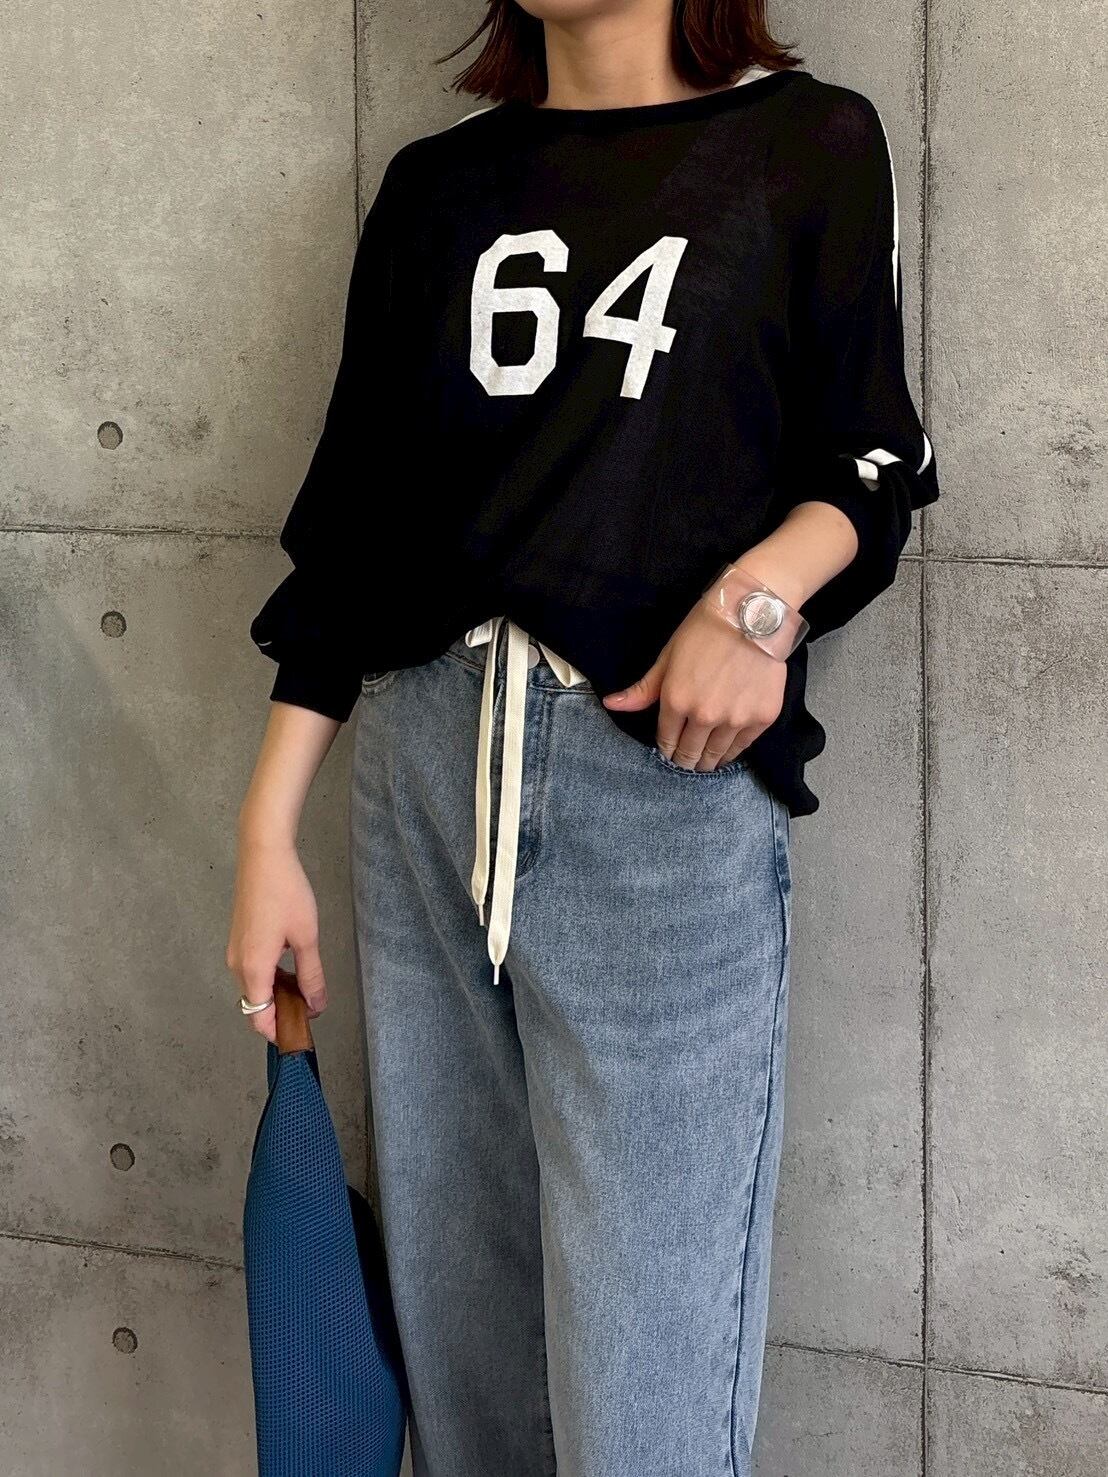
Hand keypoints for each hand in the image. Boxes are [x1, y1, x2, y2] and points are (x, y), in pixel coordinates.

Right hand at [226, 831, 328, 1043]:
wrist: (263, 855)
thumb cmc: (287, 895)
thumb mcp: (306, 938)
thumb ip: (311, 975)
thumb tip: (316, 1006)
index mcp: (252, 969)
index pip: (258, 1017)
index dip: (277, 1032)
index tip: (301, 1034)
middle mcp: (237, 965)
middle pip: (255, 1004)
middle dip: (281, 1014)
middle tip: (312, 1010)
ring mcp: (235, 950)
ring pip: (254, 987)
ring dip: (277, 994)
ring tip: (307, 990)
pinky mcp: (239, 938)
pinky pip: (252, 970)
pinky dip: (270, 978)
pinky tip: (293, 968)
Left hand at [602, 602, 786, 770]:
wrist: (753, 613)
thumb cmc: (706, 630)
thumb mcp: (668, 657)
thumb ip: (643, 689)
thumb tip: (611, 704)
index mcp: (676, 701)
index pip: (666, 740)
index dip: (666, 750)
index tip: (669, 753)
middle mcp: (704, 716)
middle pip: (690, 754)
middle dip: (685, 761)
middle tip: (686, 763)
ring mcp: (735, 719)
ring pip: (716, 755)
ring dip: (708, 762)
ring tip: (705, 764)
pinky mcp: (762, 718)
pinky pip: (743, 746)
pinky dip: (732, 752)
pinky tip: (726, 752)